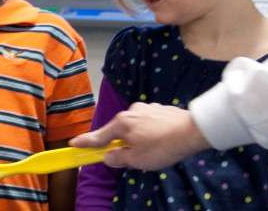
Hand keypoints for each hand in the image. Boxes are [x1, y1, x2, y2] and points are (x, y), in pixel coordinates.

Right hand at [72, 103, 209, 170]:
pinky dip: (148, 132)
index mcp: (121, 124)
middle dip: (119, 143)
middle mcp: (131, 111)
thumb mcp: (137, 159)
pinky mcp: (160, 109)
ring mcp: (147, 108)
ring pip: (134, 126)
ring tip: (150, 151)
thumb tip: (108, 156)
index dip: (85, 142)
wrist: (193, 130)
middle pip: (117, 130)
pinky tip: (159, 141)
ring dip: (136, 137)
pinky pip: (147, 123)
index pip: (99, 137)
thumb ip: (118, 158)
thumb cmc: (163, 146)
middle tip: (126, 157)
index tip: (74, 144)